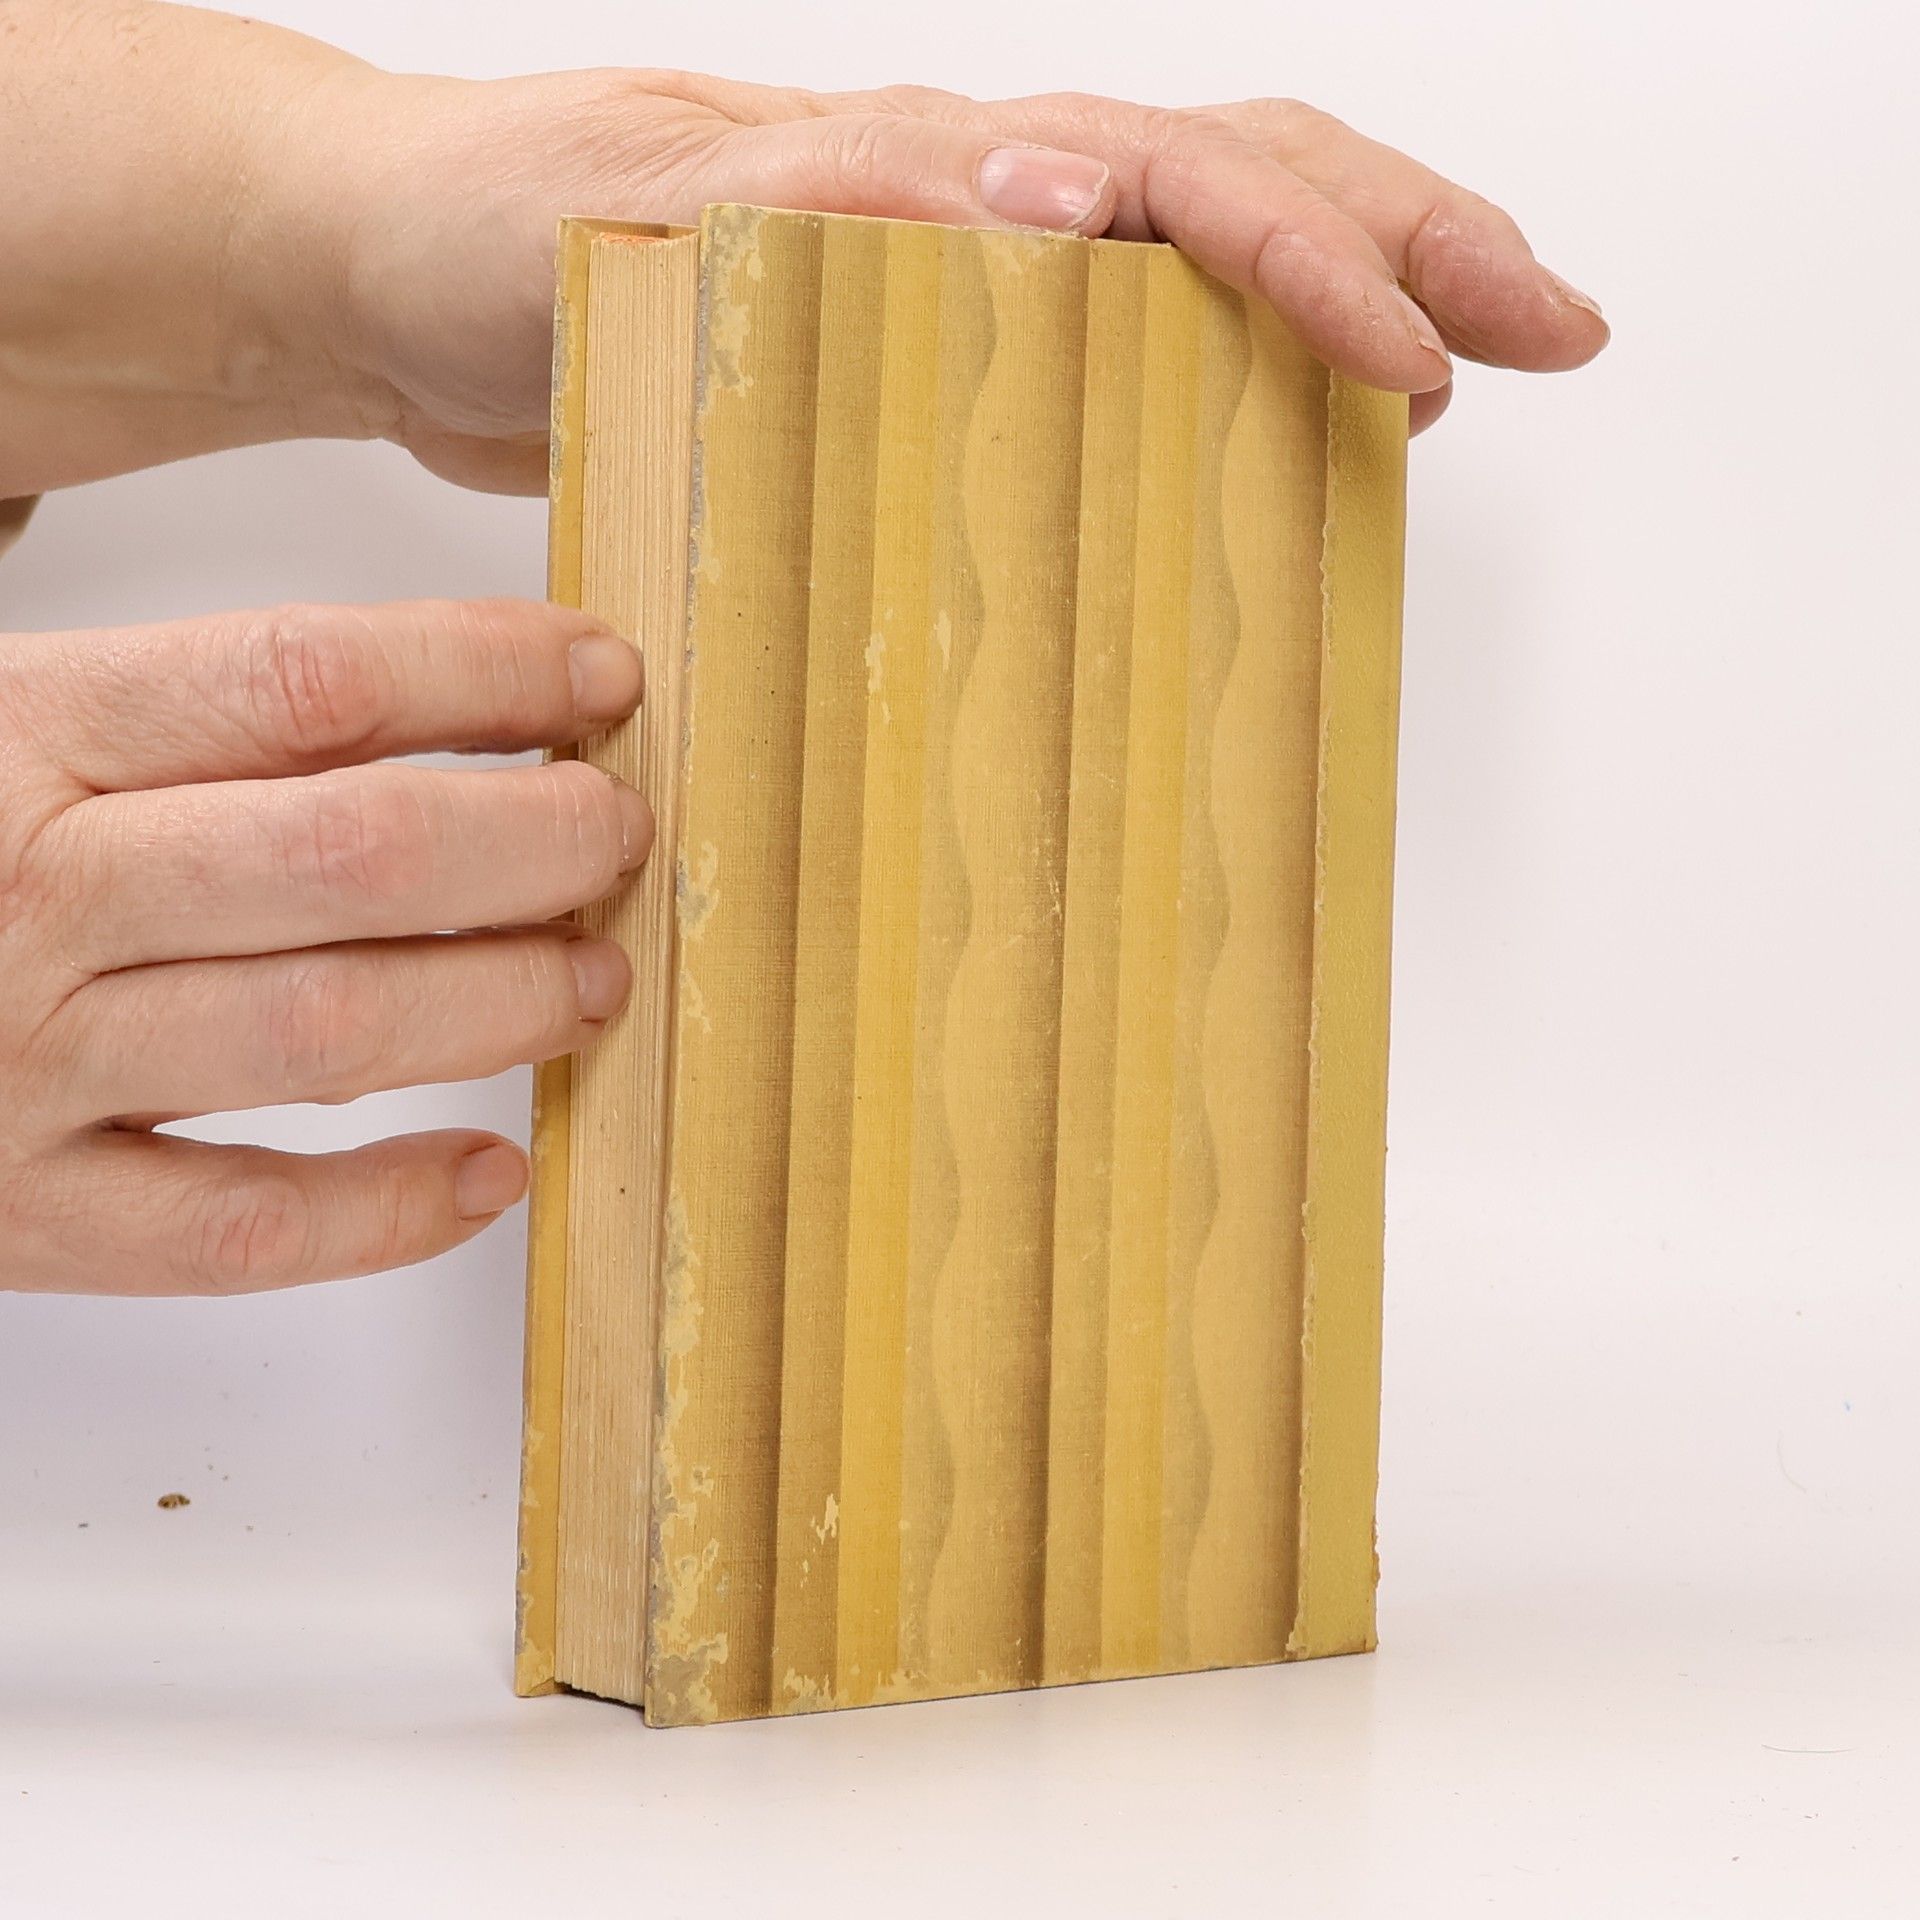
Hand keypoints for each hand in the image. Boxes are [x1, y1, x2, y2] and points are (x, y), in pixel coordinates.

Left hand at [0, 5, 1607, 496]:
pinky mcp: (914, 355)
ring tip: (1459, 369)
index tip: (1427, 362)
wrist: (394, 275)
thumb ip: (834, 206)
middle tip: (1555, 330)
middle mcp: (969, 204)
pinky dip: (1212, 380)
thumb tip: (1059, 203)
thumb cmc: (486, 238)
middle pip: (1243, 183)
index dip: (1321, 266)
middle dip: (1417, 245)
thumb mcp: (640, 217)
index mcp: (928, 166)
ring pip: (1196, 252)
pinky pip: (1104, 352)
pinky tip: (1259, 444)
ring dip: (1348, 295)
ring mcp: (954, 272)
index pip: (1182, 185)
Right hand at [0, 599, 650, 1292]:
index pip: (307, 683)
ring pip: (324, 1031)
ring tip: (594, 980)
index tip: (599, 676)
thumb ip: (205, 718)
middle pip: (350, 855)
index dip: (488, 673)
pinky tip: (493, 1171)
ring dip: (496, 1004)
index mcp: (26, 735)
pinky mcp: (28, 1215)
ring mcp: (25, 1065)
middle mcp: (32, 894)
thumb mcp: (20, 723)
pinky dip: (388, 1212)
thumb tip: (459, 701)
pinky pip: (242, 1229)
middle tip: (619, 838)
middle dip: (530, 842)